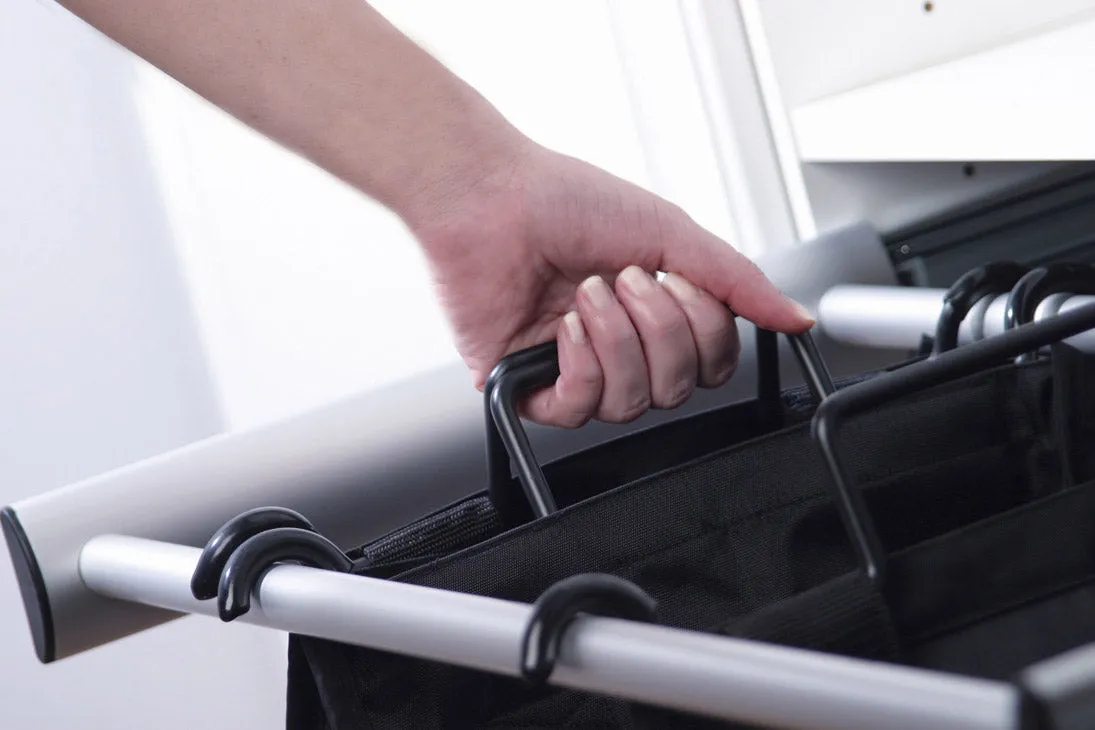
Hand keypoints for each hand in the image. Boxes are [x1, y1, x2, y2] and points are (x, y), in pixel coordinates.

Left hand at [414, 142, 813, 427]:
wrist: (491, 197)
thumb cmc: (567, 201)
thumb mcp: (671, 233)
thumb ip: (738, 282)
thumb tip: (796, 318)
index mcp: (656, 314)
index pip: (712, 363)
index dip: (704, 330)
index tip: (673, 278)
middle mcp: (621, 347)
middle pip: (678, 389)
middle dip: (660, 330)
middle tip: (626, 280)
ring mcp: (575, 369)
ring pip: (633, 405)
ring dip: (618, 340)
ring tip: (588, 294)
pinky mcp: (529, 388)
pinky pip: (580, 411)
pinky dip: (582, 363)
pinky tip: (564, 324)